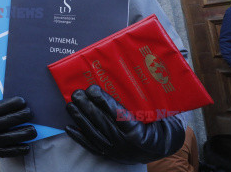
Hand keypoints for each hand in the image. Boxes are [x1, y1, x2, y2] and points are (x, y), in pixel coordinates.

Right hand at [0, 97, 36, 156]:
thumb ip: (0, 95)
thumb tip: (17, 86)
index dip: (10, 104)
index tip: (23, 101)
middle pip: (3, 123)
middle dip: (19, 117)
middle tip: (30, 113)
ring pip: (7, 138)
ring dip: (22, 134)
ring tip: (33, 130)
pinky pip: (8, 152)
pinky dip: (19, 150)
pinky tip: (28, 145)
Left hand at [65, 85, 184, 163]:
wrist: (161, 148)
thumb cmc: (159, 124)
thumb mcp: (159, 112)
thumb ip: (145, 99)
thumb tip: (131, 76)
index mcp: (139, 132)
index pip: (118, 115)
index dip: (103, 101)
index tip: (93, 89)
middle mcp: (126, 143)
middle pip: (102, 122)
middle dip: (87, 106)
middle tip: (77, 93)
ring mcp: (116, 150)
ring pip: (94, 133)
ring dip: (80, 118)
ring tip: (70, 105)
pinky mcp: (109, 154)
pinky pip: (91, 146)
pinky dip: (79, 137)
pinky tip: (69, 127)